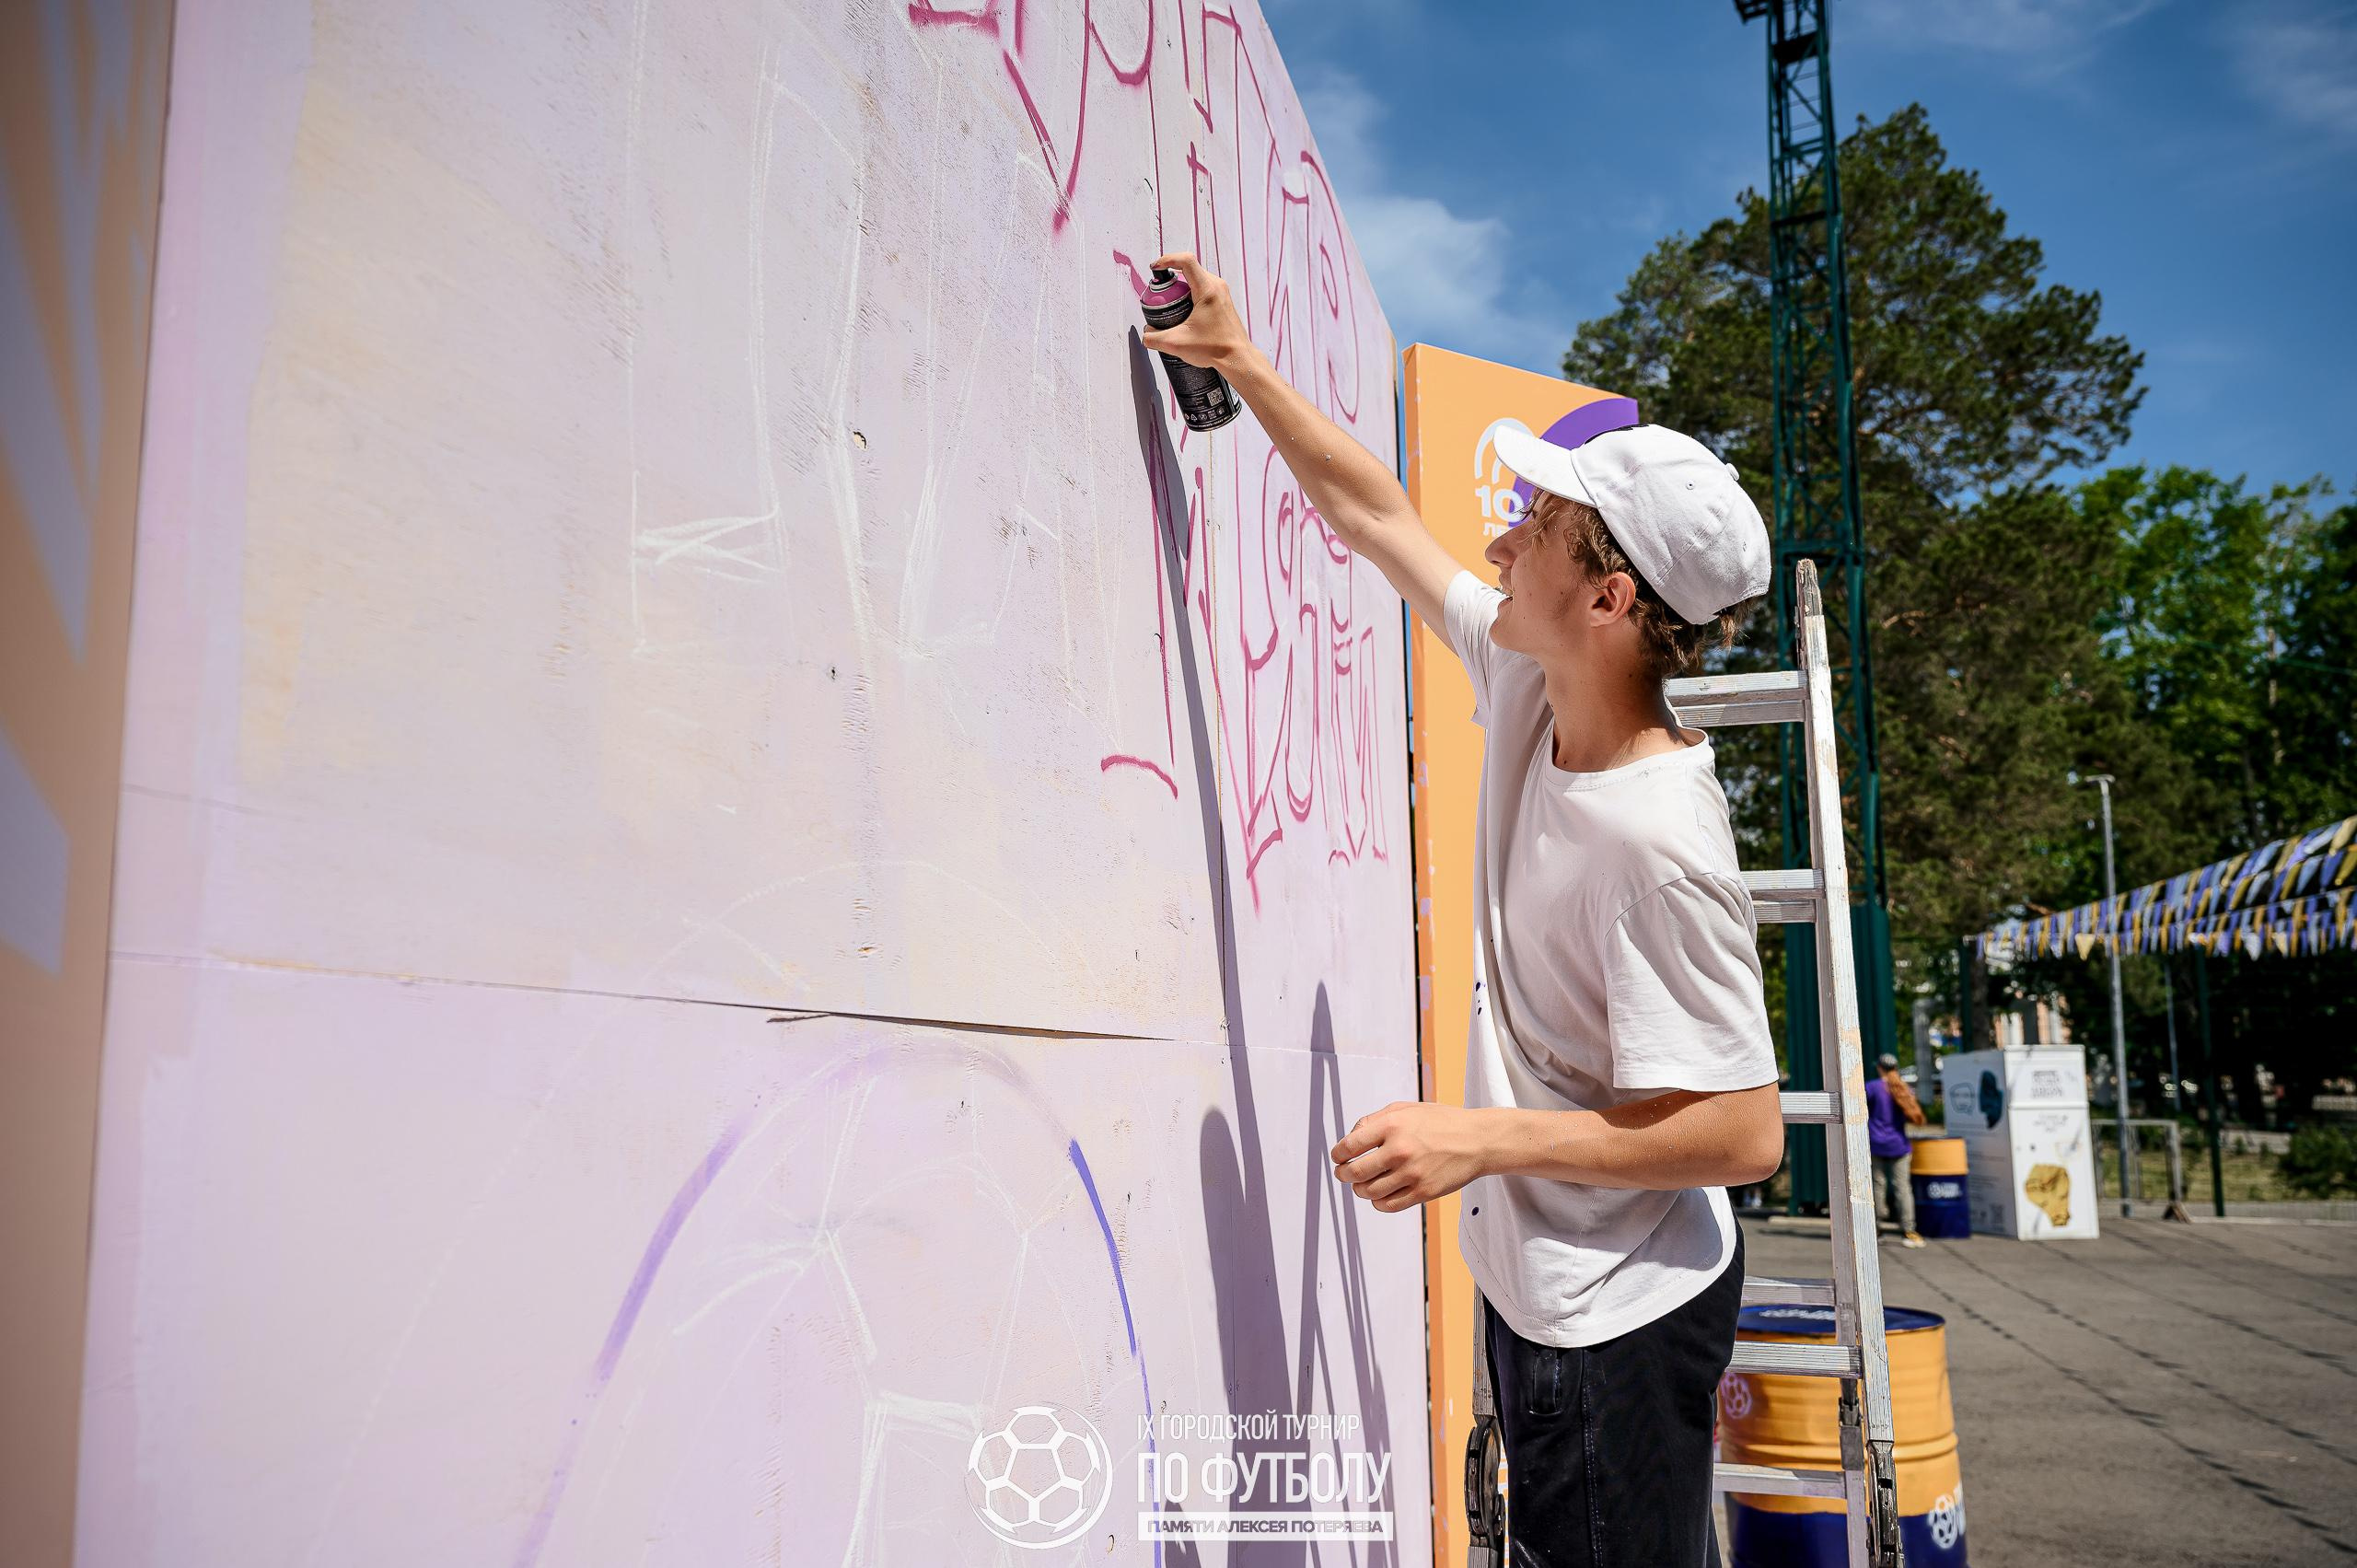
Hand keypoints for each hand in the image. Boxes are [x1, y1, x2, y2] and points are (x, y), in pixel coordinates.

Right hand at [1140, 252, 1254, 370]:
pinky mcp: (1222, 301)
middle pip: (1189, 270)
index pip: (1186, 261)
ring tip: (1171, 305)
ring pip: (1196, 279)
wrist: (1237, 358)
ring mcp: (1221, 293)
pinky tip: (1184, 312)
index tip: (1156, 269)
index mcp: (1207, 290)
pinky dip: (1190, 295)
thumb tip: (1147, 333)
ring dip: (1181, 288)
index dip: (1168, 259)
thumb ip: (1154, 338)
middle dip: (1171, 278)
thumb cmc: (1217, 349)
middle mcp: (1217, 286)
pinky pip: (1203, 288)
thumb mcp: (1177, 344)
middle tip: (1160, 294)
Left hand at [1331, 1102, 1491, 1212]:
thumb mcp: (1405, 1109)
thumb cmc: (1440, 1122)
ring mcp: (1412, 1174)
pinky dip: (1377, 1202)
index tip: (1338, 1157)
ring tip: (1362, 1184)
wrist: (1477, 1140)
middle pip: (1355, 1172)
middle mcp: (1399, 1150)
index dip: (1338, 1155)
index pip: (1349, 1146)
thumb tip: (1350, 1137)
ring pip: (1369, 1192)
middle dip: (1344, 1174)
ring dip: (1360, 1190)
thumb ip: (1374, 1120)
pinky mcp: (1423, 1193)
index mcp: (1392, 1126)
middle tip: (1344, 1173)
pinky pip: (1388, 1205)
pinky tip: (1379, 1195)